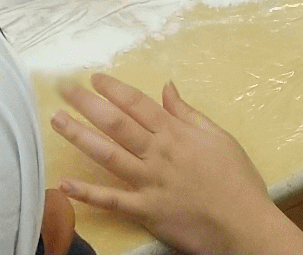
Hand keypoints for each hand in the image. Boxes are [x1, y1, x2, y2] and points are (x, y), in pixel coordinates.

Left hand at [52, 75, 302, 254]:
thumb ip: (188, 113)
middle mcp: (159, 153)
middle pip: (116, 123)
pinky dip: (88, 193)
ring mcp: (150, 181)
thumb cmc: (237, 181)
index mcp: (176, 133)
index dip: (114, 89)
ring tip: (57, 120)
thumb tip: (167, 87)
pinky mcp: (147, 210)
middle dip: (87, 103)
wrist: (245, 224)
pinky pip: (113, 201)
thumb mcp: (218, 137)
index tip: (94, 78)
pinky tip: (64, 183)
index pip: (138, 104)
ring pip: (108, 154)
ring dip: (80, 136)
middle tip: (63, 89)